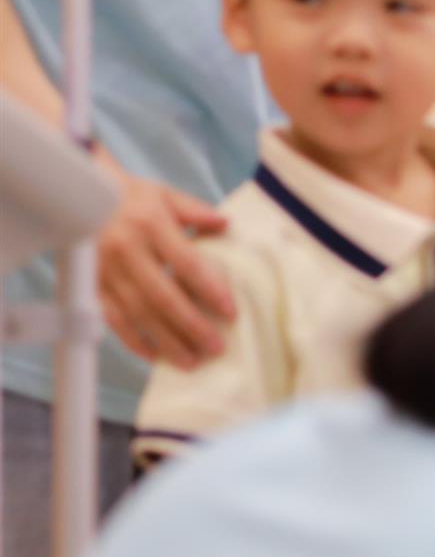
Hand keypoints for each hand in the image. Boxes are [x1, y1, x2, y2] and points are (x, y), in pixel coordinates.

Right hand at [95, 164, 234, 367]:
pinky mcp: (92, 285)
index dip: (209, 290)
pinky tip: (155, 356)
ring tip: (192, 361)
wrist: (81, 195)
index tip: (230, 313)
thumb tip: (225, 224)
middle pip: (162, 296)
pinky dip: (133, 340)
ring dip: (166, 341)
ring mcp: (105, 270)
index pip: (185, 263)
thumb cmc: (133, 199)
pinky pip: (113, 319)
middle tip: (216, 347)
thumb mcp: (167, 196)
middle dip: (191, 326)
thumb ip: (196, 212)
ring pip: (138, 313)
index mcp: (149, 224)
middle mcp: (125, 250)